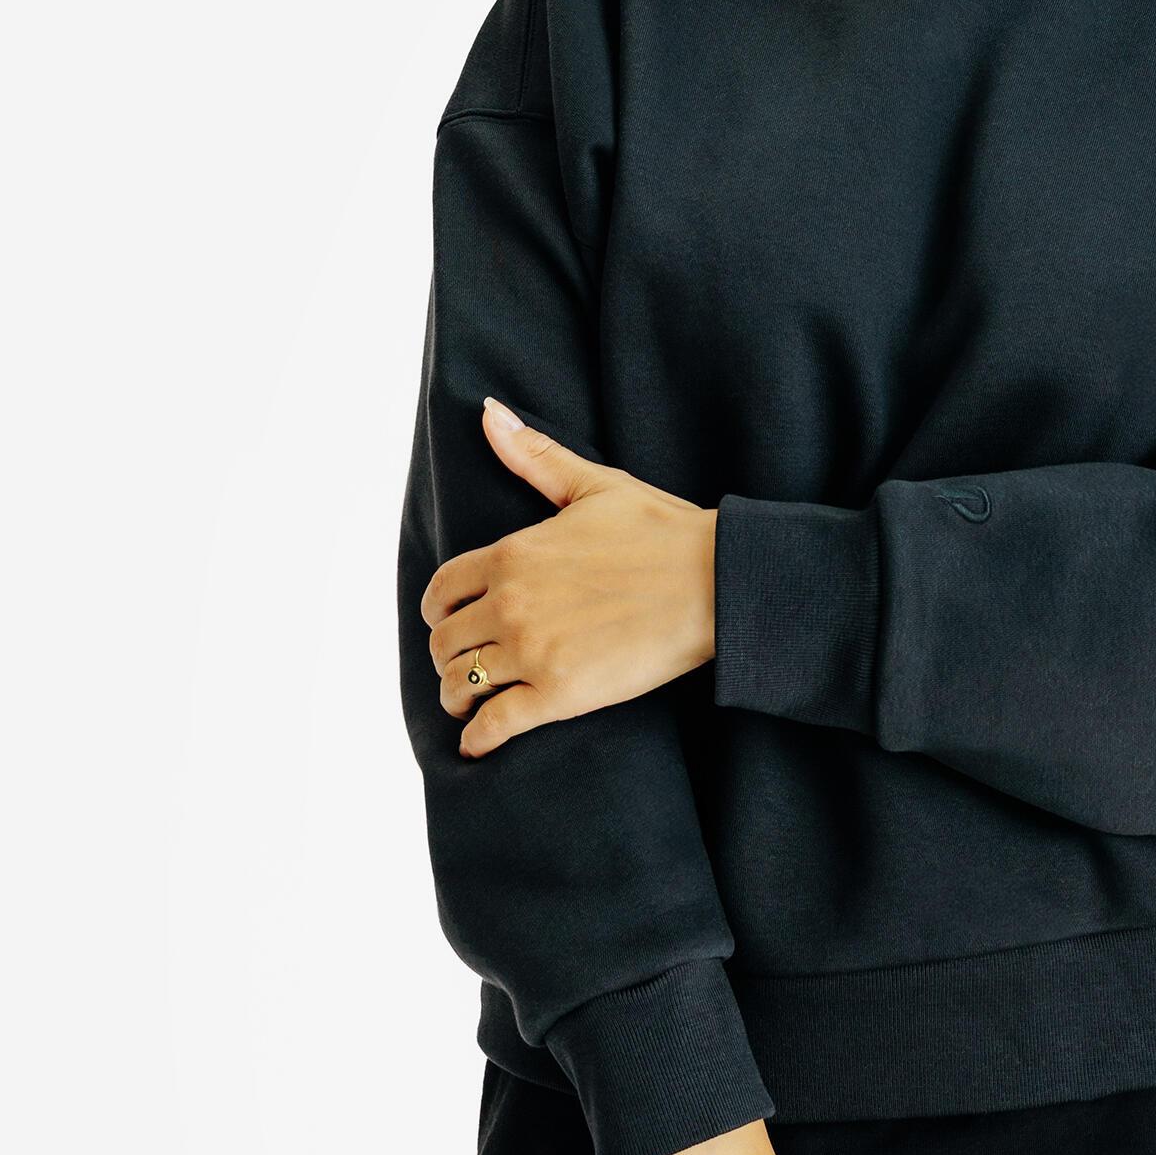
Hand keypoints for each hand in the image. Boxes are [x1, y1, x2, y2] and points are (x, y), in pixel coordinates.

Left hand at [420, 399, 717, 756]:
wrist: (716, 581)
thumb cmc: (662, 530)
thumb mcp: (594, 485)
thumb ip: (534, 455)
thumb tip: (488, 411)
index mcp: (512, 554)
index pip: (443, 590)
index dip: (439, 611)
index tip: (449, 622)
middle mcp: (510, 604)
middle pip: (446, 642)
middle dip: (449, 654)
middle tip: (464, 665)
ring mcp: (532, 651)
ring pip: (462, 683)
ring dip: (458, 695)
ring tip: (470, 702)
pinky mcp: (560, 695)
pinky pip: (497, 725)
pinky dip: (480, 738)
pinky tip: (479, 743)